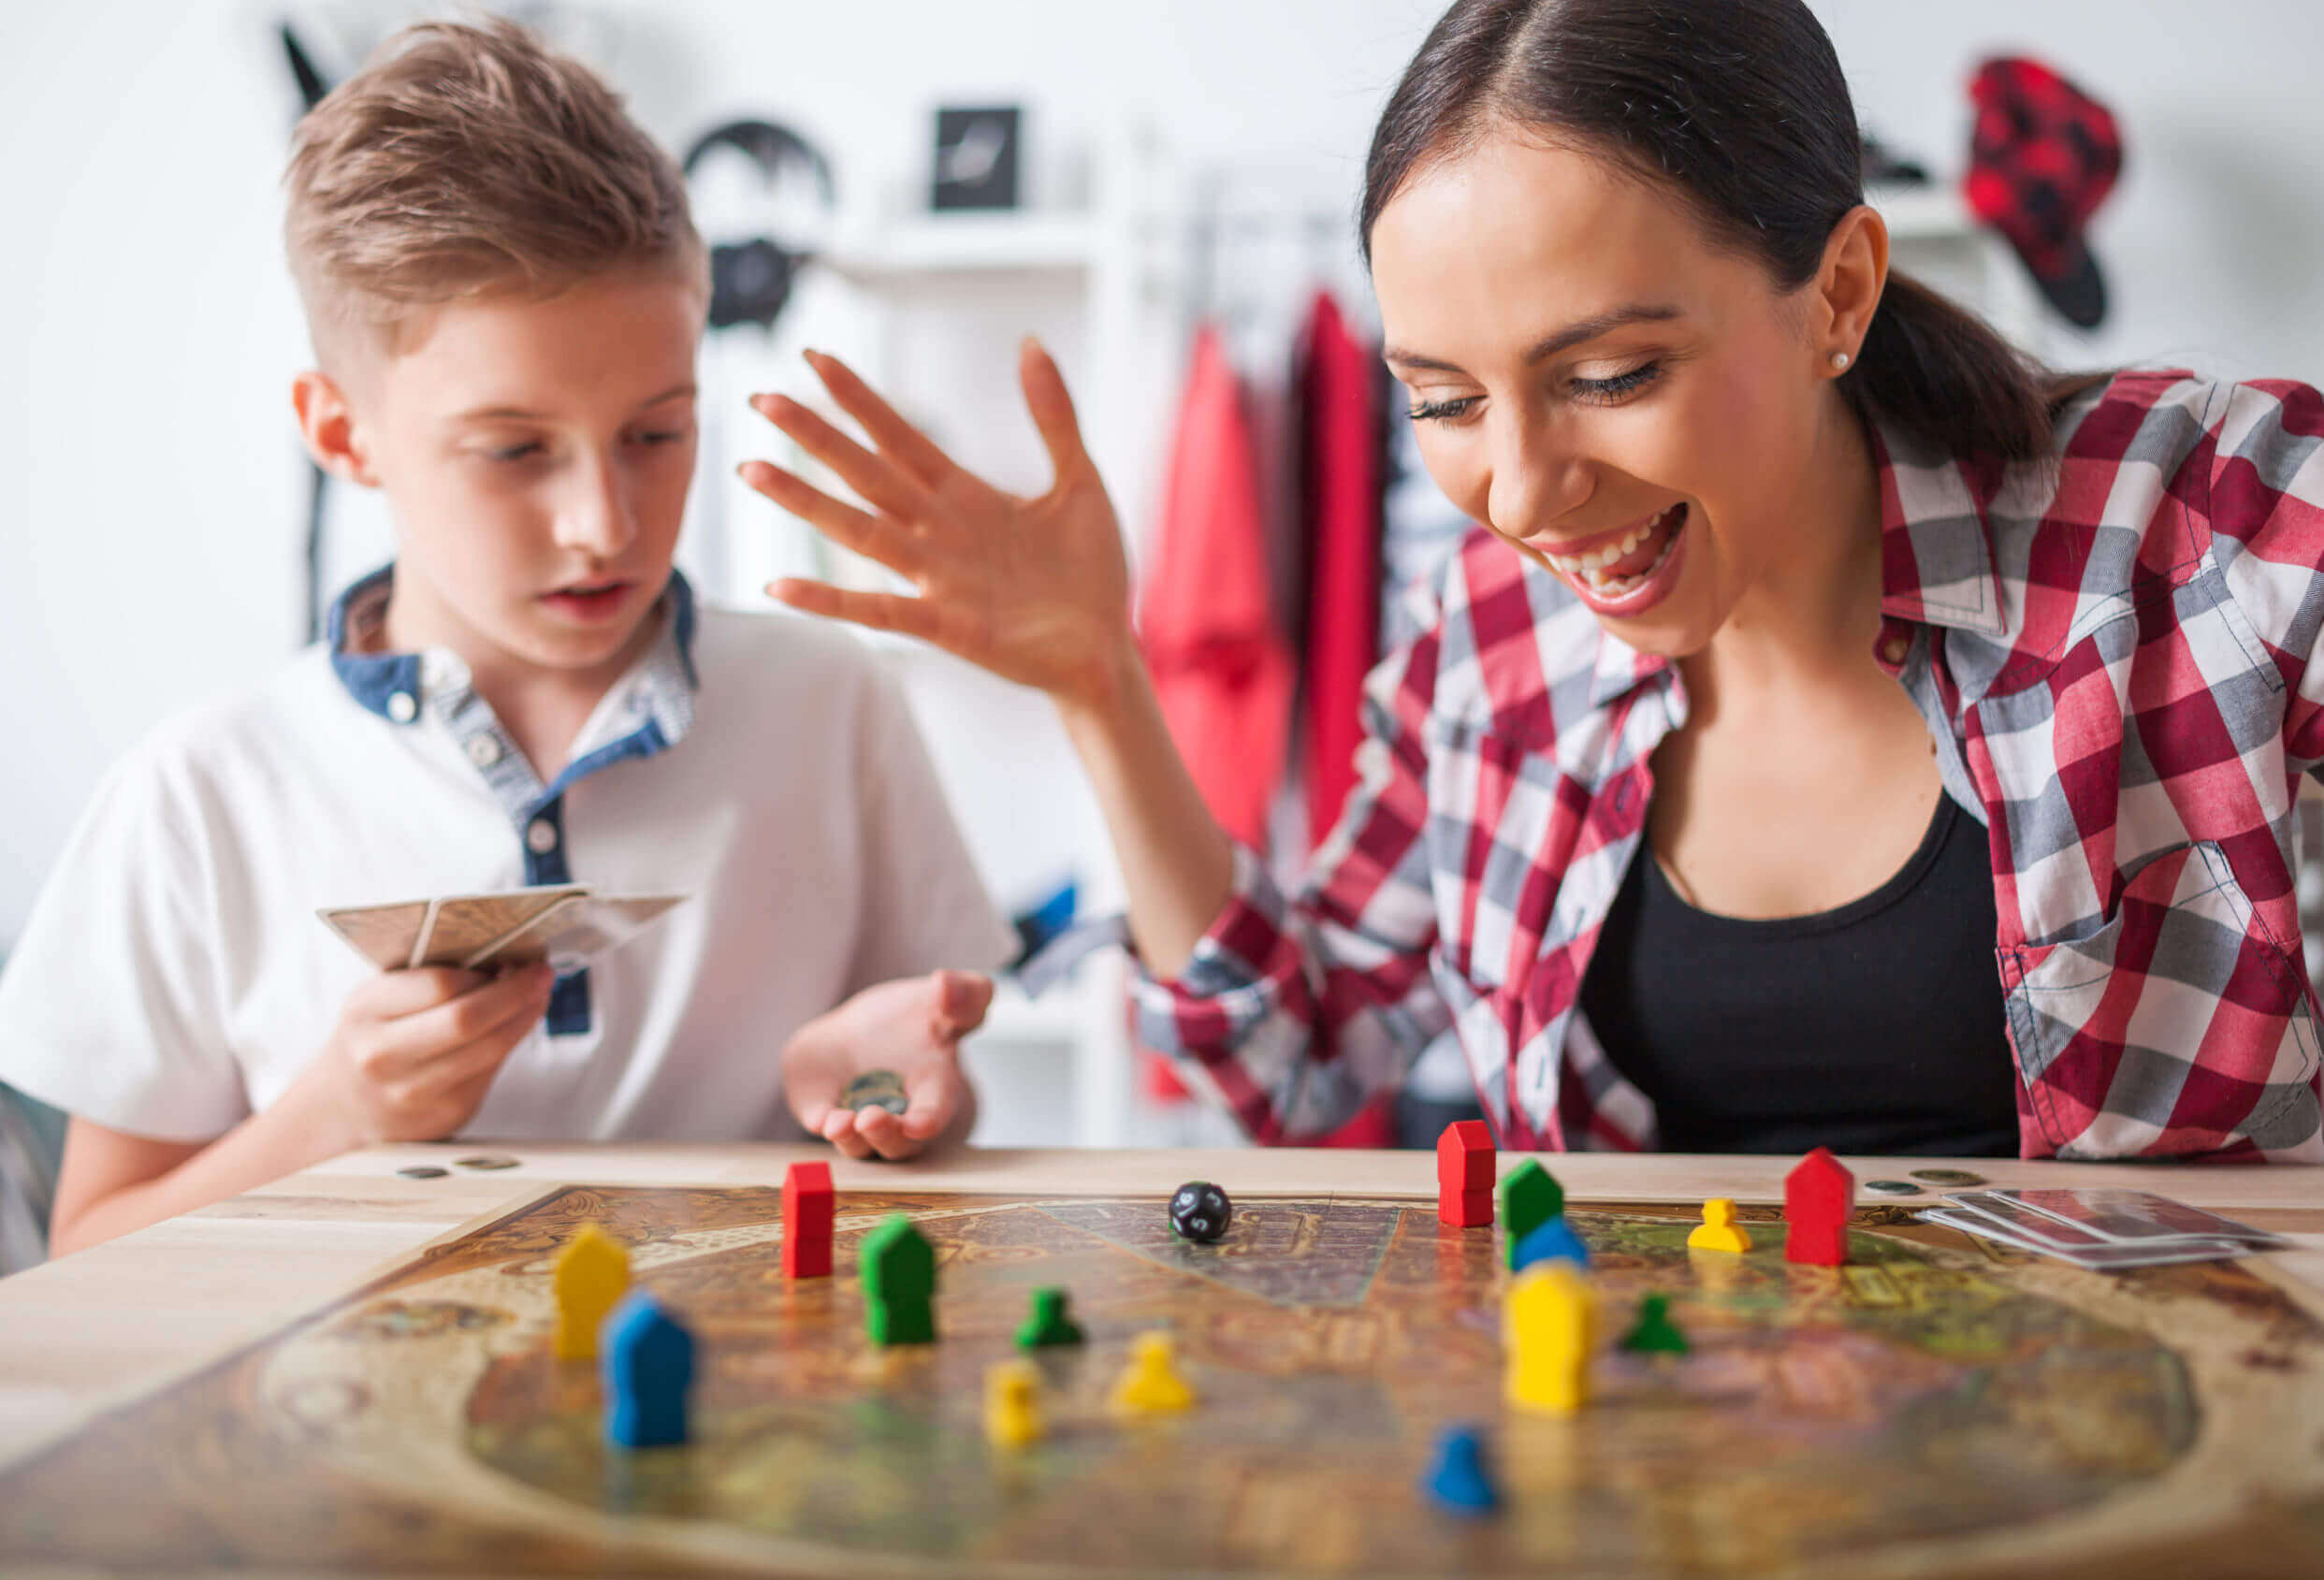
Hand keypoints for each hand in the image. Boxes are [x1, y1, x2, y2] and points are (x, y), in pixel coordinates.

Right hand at [295, 965, 554, 1148]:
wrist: (347, 1103)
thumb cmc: (375, 1036)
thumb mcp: (382, 998)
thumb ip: (432, 978)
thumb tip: (504, 960)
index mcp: (365, 1011)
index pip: (439, 984)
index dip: (487, 972)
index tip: (517, 958)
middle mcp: (382, 1055)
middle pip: (467, 1019)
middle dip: (516, 992)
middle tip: (541, 975)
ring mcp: (413, 1091)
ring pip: (489, 1049)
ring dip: (524, 1018)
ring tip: (537, 997)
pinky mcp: (444, 1114)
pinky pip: (492, 1071)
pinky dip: (512, 1043)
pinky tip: (518, 1026)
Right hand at [741, 341, 1136, 716]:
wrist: (1108, 649)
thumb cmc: (1092, 572)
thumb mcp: (1079, 481)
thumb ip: (1053, 416)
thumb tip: (1031, 343)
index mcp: (965, 496)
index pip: (899, 437)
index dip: (859, 399)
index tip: (815, 356)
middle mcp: (939, 533)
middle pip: (866, 474)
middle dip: (816, 436)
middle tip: (761, 396)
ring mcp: (937, 579)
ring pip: (860, 532)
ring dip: (805, 502)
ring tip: (751, 469)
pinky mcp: (946, 625)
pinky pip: (878, 610)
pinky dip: (829, 600)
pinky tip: (780, 585)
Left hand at [782, 969, 994, 1160]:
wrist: (860, 1031)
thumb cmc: (910, 1021)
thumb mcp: (941, 1001)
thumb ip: (963, 995)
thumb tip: (948, 985)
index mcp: (934, 1090)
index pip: (935, 1112)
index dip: (928, 1120)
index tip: (920, 1125)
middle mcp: (898, 1116)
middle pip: (897, 1143)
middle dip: (887, 1135)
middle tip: (871, 1119)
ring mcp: (858, 1119)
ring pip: (859, 1146)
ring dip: (851, 1139)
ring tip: (841, 1124)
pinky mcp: (822, 1111)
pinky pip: (821, 1124)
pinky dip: (820, 1123)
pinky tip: (821, 1118)